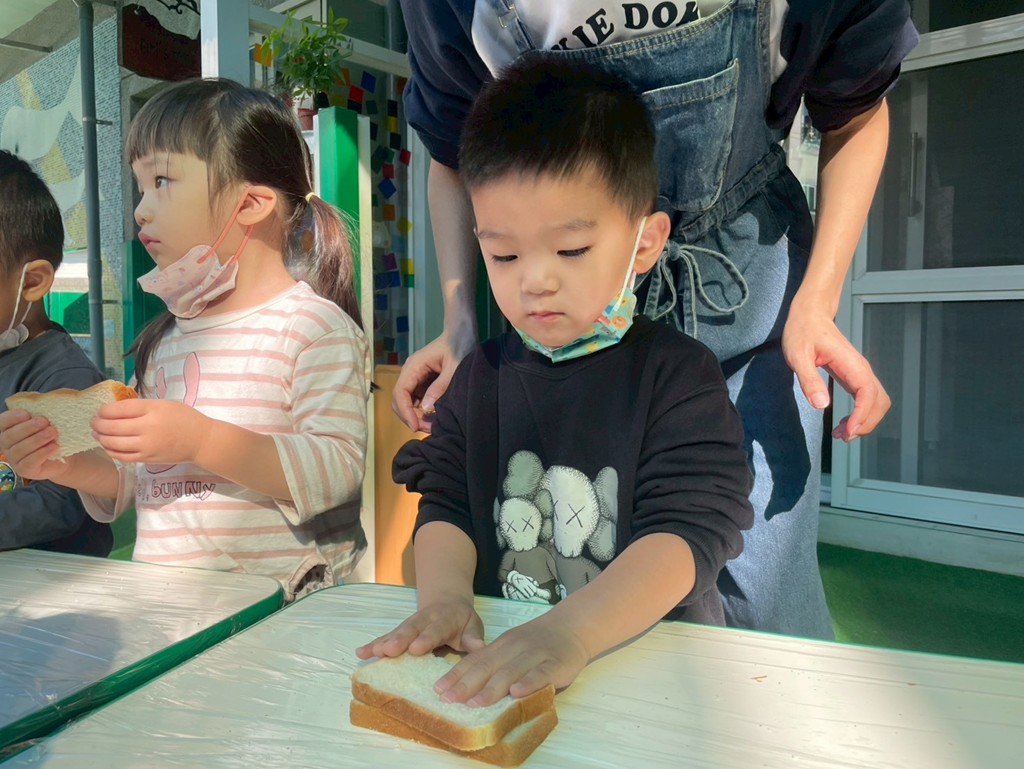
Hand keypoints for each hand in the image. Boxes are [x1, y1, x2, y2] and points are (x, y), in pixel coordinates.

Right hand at [0, 410, 71, 481]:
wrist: (63, 457)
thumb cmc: (51, 436)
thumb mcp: (46, 423)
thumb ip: (40, 414)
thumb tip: (47, 403)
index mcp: (8, 430)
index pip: (2, 422)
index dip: (12, 417)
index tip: (27, 413)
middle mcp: (7, 445)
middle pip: (10, 436)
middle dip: (28, 428)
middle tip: (45, 422)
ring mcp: (14, 459)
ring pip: (20, 449)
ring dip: (37, 439)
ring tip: (52, 432)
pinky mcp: (25, 471)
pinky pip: (29, 462)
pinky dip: (42, 453)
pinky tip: (54, 447)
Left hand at [92, 399, 210, 464]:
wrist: (201, 441)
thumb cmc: (184, 418)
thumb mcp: (165, 404)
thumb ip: (142, 406)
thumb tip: (116, 409)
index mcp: (153, 410)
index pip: (120, 409)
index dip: (105, 410)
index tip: (100, 410)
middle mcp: (148, 428)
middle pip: (113, 426)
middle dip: (98, 424)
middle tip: (93, 422)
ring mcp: (147, 445)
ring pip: (114, 443)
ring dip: (101, 438)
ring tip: (97, 434)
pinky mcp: (147, 458)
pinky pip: (123, 456)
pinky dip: (111, 451)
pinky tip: (108, 446)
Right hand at [355, 597, 484, 660]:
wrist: (448, 603)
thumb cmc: (462, 621)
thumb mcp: (473, 625)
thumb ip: (474, 637)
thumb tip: (479, 648)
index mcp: (445, 620)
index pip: (436, 630)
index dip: (426, 639)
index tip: (416, 648)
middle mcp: (424, 620)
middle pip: (411, 630)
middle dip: (400, 640)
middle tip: (389, 650)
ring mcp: (410, 625)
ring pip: (396, 633)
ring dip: (384, 642)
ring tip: (372, 652)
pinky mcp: (400, 632)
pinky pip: (386, 638)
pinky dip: (374, 644)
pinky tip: (361, 652)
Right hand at [392, 325, 475, 432]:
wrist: (463, 331)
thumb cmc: (460, 344)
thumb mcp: (454, 367)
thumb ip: (440, 387)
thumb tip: (425, 408)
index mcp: (414, 366)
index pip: (400, 393)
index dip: (405, 412)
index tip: (416, 426)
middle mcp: (411, 372)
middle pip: (400, 400)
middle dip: (410, 417)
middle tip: (429, 430)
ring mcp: (416, 377)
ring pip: (407, 402)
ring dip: (416, 416)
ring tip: (433, 426)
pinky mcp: (423, 381)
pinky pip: (417, 399)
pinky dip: (422, 411)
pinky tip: (435, 417)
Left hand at [434, 613, 589, 707]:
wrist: (572, 627)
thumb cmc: (538, 642)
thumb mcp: (512, 647)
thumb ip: (494, 662)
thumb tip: (464, 686)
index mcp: (501, 645)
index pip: (475, 660)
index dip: (457, 675)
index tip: (438, 689)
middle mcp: (515, 648)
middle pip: (488, 667)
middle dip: (466, 684)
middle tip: (449, 700)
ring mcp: (535, 655)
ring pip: (511, 672)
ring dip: (492, 688)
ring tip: (476, 703)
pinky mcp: (554, 664)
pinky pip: (540, 674)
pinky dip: (528, 683)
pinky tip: (517, 692)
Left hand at [783, 299, 890, 440]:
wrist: (810, 314)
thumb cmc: (802, 331)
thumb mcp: (797, 355)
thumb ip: (809, 379)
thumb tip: (821, 405)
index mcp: (850, 363)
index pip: (868, 394)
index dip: (862, 415)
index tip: (849, 431)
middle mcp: (861, 369)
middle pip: (879, 402)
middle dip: (866, 423)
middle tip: (842, 437)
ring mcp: (860, 373)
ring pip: (877, 403)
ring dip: (865, 422)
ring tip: (842, 434)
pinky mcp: (855, 377)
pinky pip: (867, 400)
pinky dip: (861, 415)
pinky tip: (844, 423)